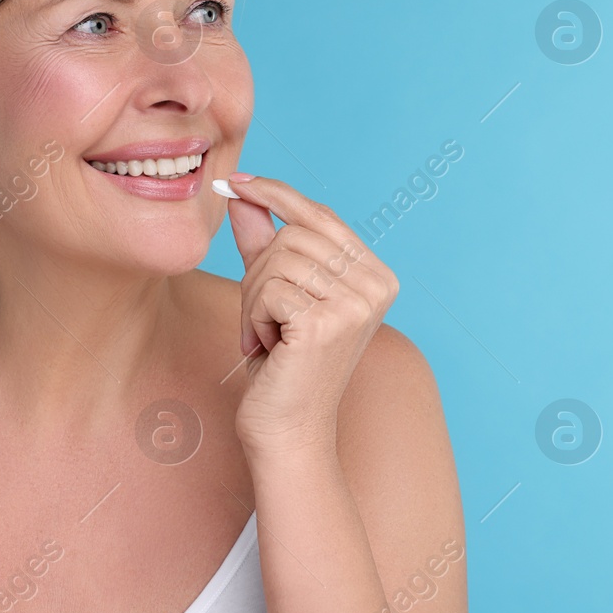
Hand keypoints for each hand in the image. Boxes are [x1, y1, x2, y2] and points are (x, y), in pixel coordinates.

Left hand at [223, 173, 399, 454]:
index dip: (275, 195)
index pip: (319, 215)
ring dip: (254, 299)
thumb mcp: (274, 293)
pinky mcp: (327, 322)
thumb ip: (262, 242)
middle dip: (258, 272)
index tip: (235, 181)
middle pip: (292, 235)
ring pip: (277, 259)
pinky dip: (253, 318)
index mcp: (376, 275)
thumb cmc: (282, 366)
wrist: (287, 431)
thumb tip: (242, 193)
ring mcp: (357, 304)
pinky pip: (268, 289)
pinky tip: (267, 349)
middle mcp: (376, 285)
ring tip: (266, 337)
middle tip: (259, 319)